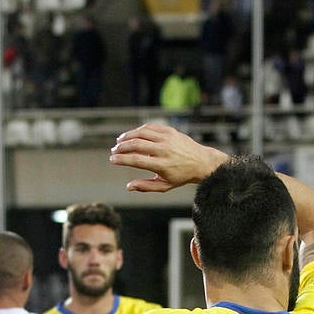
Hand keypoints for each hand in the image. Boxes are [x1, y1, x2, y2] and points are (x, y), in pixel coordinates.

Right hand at [109, 123, 228, 193]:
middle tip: (113, 151)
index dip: (122, 159)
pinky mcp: (170, 130)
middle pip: (136, 144)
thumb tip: (128, 186)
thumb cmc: (181, 176)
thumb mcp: (165, 186)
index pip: (137, 160)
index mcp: (162, 165)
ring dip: (127, 136)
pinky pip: (150, 127)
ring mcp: (167, 138)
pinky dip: (138, 130)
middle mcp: (164, 150)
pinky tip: (132, 135)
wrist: (201, 162)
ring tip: (119, 142)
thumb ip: (146, 186)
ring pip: (141, 133)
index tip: (112, 160)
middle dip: (121, 147)